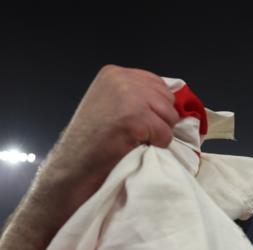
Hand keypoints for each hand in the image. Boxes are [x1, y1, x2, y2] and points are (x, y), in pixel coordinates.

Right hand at [0, 65, 179, 249]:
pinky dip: (157, 144)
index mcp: (115, 73)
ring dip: (159, 132)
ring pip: (170, 115)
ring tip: (137, 138)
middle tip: (139, 132)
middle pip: (167, 98)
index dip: (157, 105)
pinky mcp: (135, 118)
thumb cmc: (93, 138)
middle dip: (160, 118)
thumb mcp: (112, 102)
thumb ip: (135, 94)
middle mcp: (121, 79)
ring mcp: (128, 97)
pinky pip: (165, 133)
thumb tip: (170, 99)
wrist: (74, 164)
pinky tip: (136, 145)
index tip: (142, 119)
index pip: (157, 83)